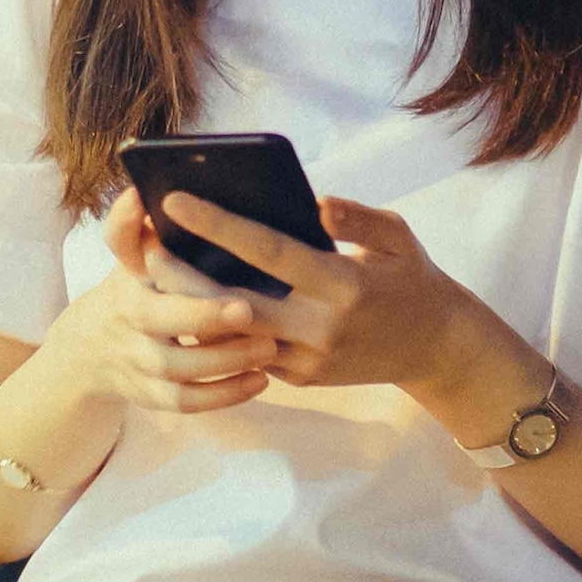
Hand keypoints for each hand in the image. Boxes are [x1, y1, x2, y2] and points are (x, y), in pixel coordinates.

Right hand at [32, 187, 277, 415]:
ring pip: (180, 374)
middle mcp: (131, 331)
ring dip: (226, 364)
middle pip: (165, 333)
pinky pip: (187, 403)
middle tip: (254, 315)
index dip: (190, 289)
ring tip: (270, 349)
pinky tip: (260, 380)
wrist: (90, 347)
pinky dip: (224, 395)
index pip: (154, 285)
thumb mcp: (127, 259)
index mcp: (130, 291)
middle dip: (208, 324)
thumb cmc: (130, 289)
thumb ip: (130, 228)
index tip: (238, 294)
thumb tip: (135, 194)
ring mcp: (140, 368)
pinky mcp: (152, 397)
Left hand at [149, 191, 537, 427]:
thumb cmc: (411, 278)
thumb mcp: (397, 236)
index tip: (176, 201)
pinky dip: (220, 331)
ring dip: (193, 308)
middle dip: (184, 277)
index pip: (268, 251)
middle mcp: (321, 329)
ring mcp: (309, 361)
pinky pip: (250, 353)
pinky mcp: (301, 380)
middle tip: (145, 248)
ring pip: (234, 337)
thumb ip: (357, 217)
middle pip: (233, 303)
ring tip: (158, 276)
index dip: (218, 225)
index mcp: (344, 285)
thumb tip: (315, 202)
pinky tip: (190, 305)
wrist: (435, 348)